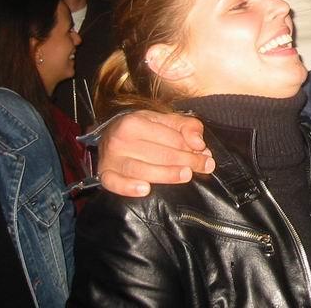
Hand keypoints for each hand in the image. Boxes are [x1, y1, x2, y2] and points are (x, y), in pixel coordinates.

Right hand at [97, 111, 214, 196]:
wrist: (111, 135)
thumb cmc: (144, 129)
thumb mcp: (165, 120)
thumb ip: (187, 126)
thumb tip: (199, 144)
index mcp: (135, 122)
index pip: (170, 139)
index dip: (191, 148)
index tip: (206, 155)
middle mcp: (120, 139)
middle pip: (159, 155)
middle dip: (186, 161)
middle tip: (205, 167)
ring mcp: (110, 158)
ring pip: (141, 170)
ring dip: (166, 174)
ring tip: (186, 175)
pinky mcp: (104, 175)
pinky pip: (114, 183)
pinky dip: (128, 187)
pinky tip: (145, 190)